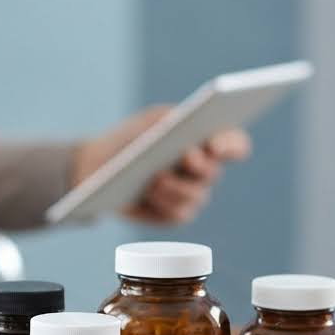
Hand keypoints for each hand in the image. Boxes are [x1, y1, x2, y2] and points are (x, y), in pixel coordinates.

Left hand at [73, 105, 251, 223]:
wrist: (99, 166)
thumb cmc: (131, 139)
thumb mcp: (149, 121)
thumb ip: (170, 120)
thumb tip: (185, 132)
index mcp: (206, 142)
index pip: (235, 144)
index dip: (231, 144)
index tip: (216, 143)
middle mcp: (205, 170)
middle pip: (213, 171)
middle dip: (201, 164)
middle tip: (187, 156)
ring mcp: (192, 195)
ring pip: (196, 195)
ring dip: (176, 186)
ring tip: (155, 178)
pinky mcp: (174, 214)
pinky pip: (178, 213)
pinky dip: (163, 203)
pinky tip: (148, 194)